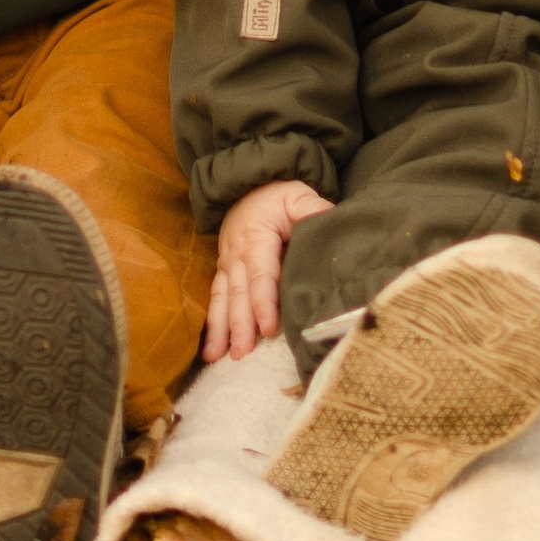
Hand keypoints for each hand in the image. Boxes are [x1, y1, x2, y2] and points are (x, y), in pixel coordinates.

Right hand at [207, 177, 336, 360]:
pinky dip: (212, 323)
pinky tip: (211, 349)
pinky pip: (215, 298)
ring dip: (221, 329)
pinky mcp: (224, 270)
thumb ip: (312, 209)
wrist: (249, 183)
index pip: (261, 275)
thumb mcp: (298, 194)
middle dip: (240, 325)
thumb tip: (327, 222)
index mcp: (256, 237)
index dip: (264, 302)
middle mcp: (237, 253)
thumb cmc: (278, 193)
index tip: (268, 328)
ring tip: (218, 357)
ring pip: (222, 299)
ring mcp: (227, 263)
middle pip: (238, 293)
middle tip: (242, 353)